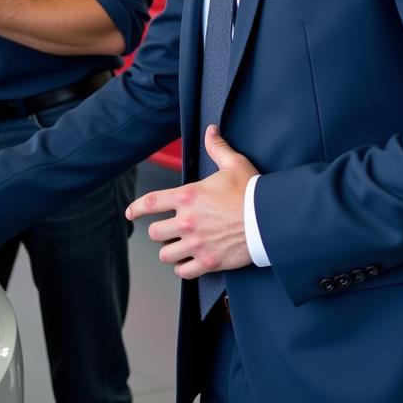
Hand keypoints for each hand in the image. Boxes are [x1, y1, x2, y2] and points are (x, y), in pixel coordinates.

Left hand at [126, 126, 257, 278]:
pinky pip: (183, 272)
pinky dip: (183, 268)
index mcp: (188, 196)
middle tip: (168, 231)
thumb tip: (211, 131)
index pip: (150, 203)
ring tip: (177, 247)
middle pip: (155, 233)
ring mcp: (196, 244)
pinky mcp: (208, 262)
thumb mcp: (234, 164)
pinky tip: (189, 262)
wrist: (270, 221)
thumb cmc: (252, 193)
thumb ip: (217, 147)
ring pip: (165, 255)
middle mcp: (187, 221)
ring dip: (170, 251)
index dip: (136, 208)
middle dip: (159, 231)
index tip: (131, 213)